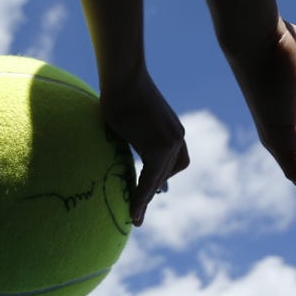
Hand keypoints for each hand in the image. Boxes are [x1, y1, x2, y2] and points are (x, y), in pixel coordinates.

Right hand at [99, 68, 190, 225]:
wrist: (124, 79)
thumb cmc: (119, 93)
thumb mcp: (130, 120)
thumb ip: (134, 136)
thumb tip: (122, 141)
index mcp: (171, 130)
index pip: (171, 162)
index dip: (160, 178)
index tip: (151, 193)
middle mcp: (177, 137)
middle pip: (168, 172)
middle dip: (153, 191)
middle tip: (139, 209)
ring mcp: (171, 142)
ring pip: (159, 178)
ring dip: (146, 198)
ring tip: (135, 216)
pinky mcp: (160, 148)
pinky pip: (150, 179)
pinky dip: (142, 196)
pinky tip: (134, 209)